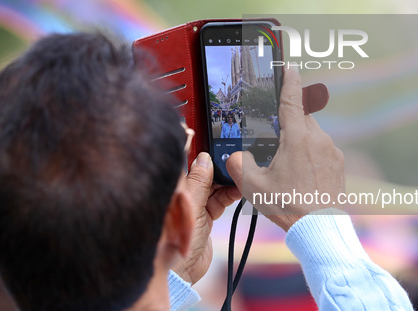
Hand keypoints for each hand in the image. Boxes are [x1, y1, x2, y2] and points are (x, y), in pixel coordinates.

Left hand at [172, 152, 241, 284]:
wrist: (182, 273)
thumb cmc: (177, 241)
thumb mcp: (192, 207)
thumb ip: (199, 182)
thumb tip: (205, 158)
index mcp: (175, 188)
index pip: (189, 164)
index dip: (203, 154)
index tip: (218, 144)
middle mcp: (184, 195)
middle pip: (204, 173)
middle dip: (219, 167)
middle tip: (236, 159)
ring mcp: (196, 206)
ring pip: (215, 186)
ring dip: (228, 180)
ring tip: (242, 173)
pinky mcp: (207, 217)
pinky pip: (220, 200)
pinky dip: (231, 194)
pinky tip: (241, 188)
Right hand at [226, 68, 344, 231]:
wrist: (319, 229)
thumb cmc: (288, 206)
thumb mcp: (253, 186)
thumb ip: (238, 165)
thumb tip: (236, 157)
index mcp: (297, 138)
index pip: (292, 100)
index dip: (289, 81)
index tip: (290, 67)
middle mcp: (318, 139)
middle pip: (301, 119)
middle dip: (288, 124)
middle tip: (275, 142)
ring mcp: (332, 152)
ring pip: (312, 136)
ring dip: (300, 143)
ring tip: (287, 168)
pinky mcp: (339, 164)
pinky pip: (322, 151)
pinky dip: (311, 156)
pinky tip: (301, 176)